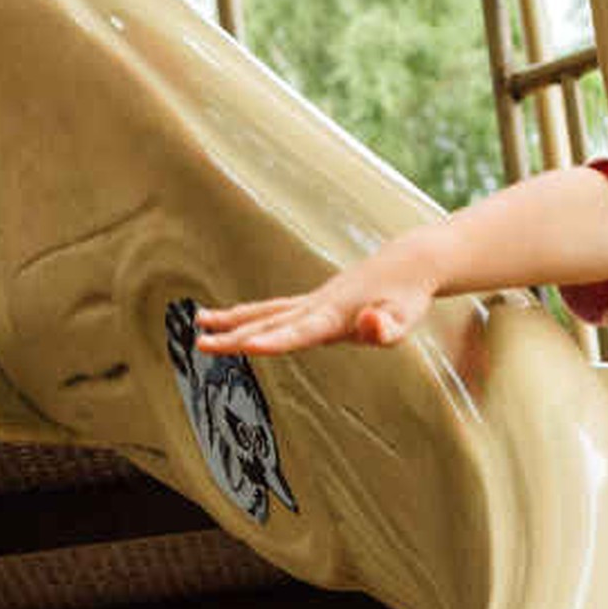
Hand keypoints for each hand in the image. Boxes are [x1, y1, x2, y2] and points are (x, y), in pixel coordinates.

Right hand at [194, 268, 434, 356]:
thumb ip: (385, 327)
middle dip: (234, 335)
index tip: (245, 346)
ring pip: (266, 311)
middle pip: (269, 322)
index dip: (273, 341)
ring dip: (233, 320)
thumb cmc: (407, 297)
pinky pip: (275, 309)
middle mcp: (316, 306)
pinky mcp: (315, 301)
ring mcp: (312, 301)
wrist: (408, 262)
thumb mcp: (404, 318)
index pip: (298, 332)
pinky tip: (234, 322)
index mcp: (334, 316)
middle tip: (200, 345)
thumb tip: (370, 324)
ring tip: (199, 325)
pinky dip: (251, 314)